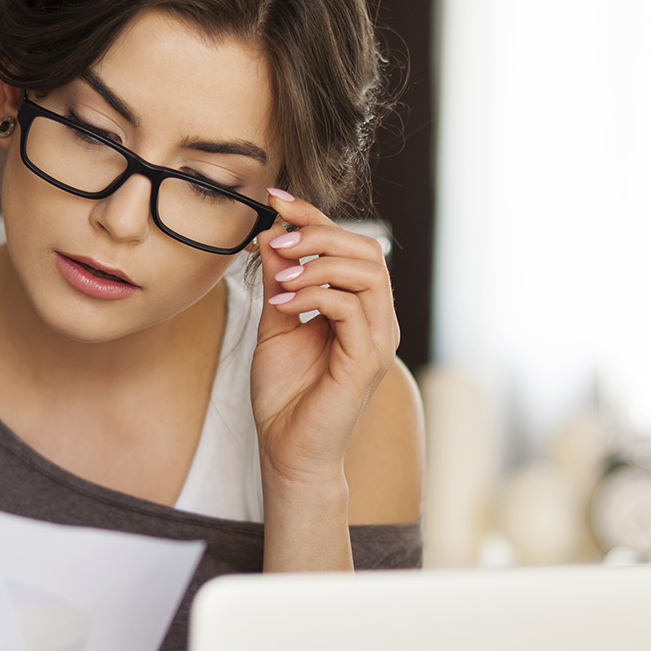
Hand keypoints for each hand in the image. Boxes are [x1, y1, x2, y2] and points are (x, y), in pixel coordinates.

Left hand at [250, 189, 400, 490]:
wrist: (287, 452)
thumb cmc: (285, 396)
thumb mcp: (275, 326)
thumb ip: (279, 281)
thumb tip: (272, 233)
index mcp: (360, 310)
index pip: (349, 247)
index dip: (315, 217)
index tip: (276, 198)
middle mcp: (377, 321)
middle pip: (367, 251)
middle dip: (319, 233)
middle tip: (277, 238)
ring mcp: (378, 340)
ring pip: (366, 273)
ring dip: (318, 262)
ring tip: (279, 273)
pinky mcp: (368, 360)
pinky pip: (351, 307)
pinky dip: (314, 294)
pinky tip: (282, 302)